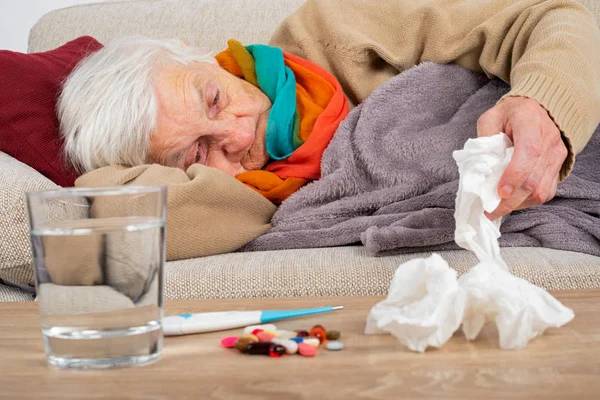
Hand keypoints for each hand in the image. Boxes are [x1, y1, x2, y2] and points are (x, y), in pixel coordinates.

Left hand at [476, 96, 567, 219]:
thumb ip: (484, 140)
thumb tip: (481, 168)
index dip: (514, 175)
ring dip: (518, 204)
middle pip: (534, 179)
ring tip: (497, 208)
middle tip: (489, 211)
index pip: (528, 152)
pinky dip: (528, 201)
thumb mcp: (490, 118)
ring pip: (541, 190)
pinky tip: (512, 201)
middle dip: (510, 201)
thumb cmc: (510, 115)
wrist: (537, 109)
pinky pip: (546, 192)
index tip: (499, 193)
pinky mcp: (558, 167)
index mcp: (530, 122)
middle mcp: (549, 139)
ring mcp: (556, 155)